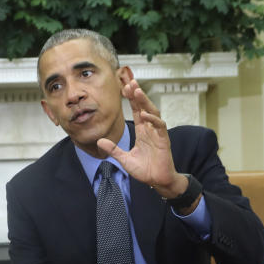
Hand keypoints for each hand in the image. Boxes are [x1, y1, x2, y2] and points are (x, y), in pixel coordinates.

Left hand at [96, 79, 187, 199]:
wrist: (157, 181)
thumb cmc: (145, 170)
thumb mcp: (124, 159)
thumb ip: (113, 150)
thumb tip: (99, 141)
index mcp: (142, 131)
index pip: (137, 111)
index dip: (132, 99)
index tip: (125, 87)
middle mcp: (150, 129)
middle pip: (144, 107)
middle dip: (138, 95)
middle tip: (131, 82)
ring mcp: (157, 133)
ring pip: (153, 113)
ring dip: (145, 102)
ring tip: (137, 91)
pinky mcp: (164, 140)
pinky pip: (159, 126)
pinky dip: (152, 119)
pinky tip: (145, 114)